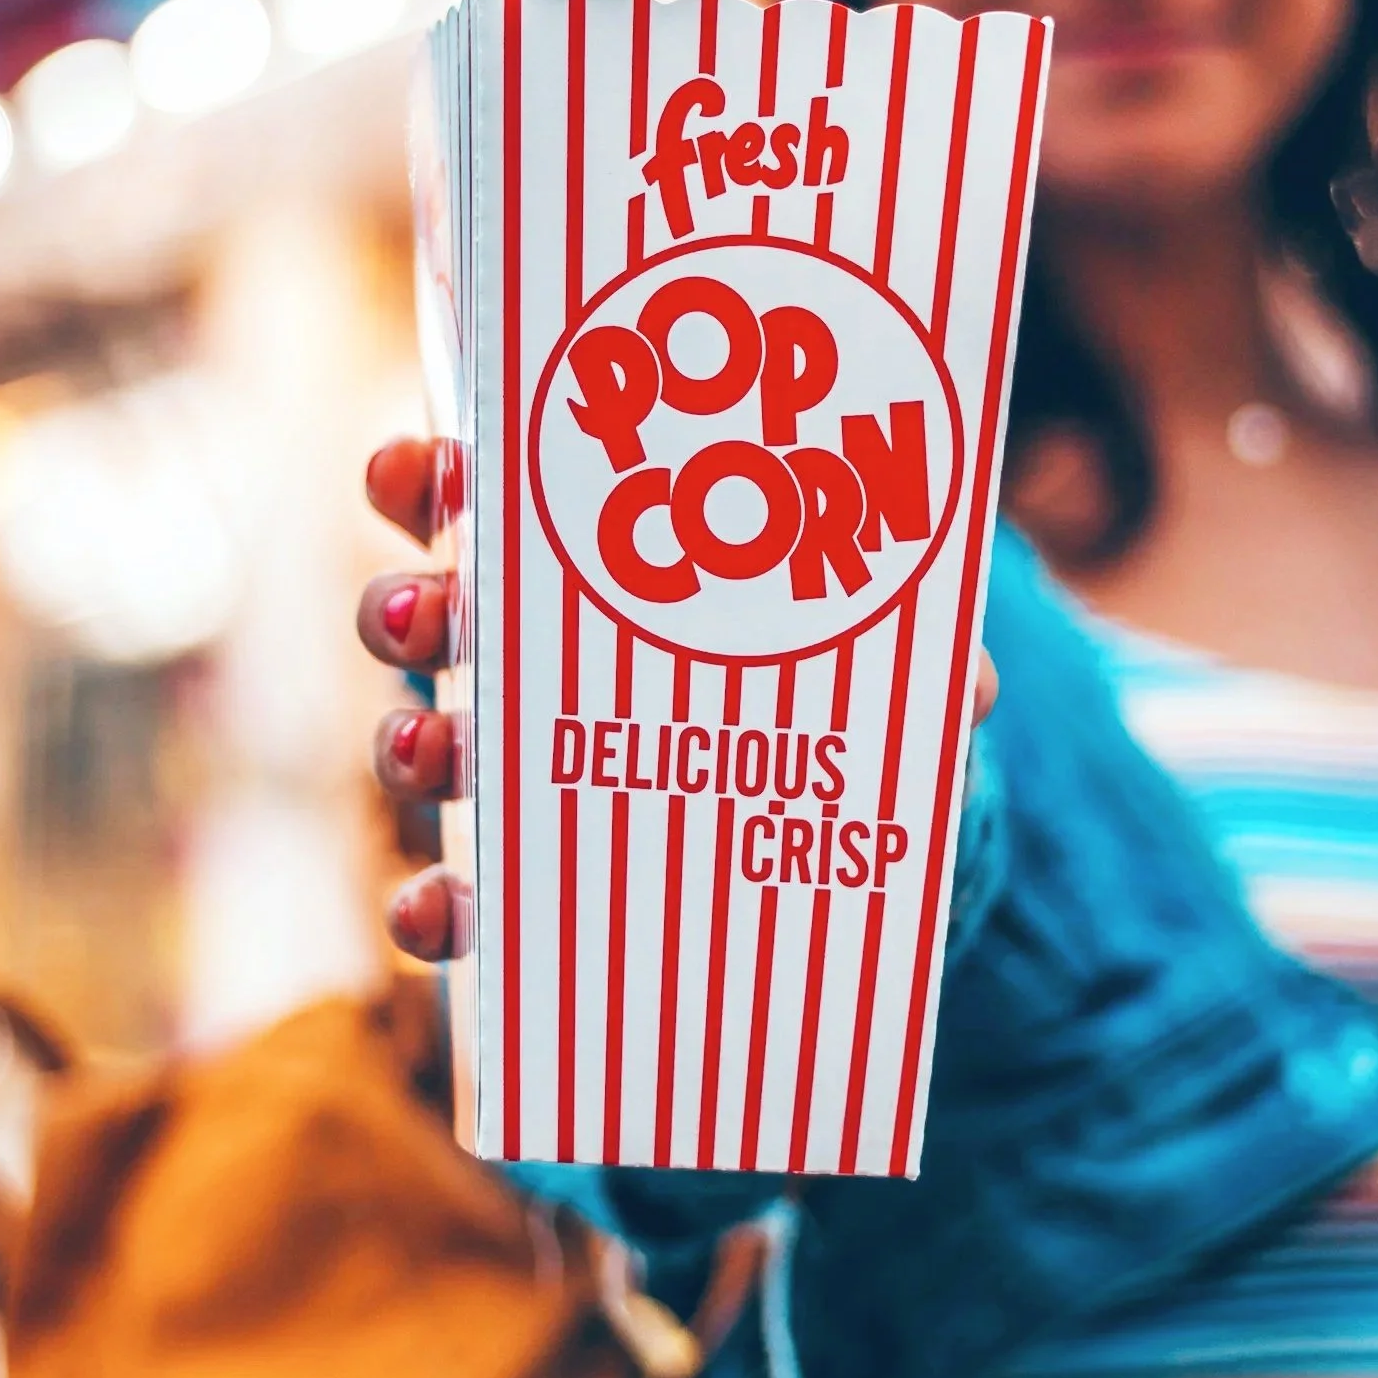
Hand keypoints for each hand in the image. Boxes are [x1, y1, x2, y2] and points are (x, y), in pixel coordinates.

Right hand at [359, 438, 998, 961]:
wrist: (858, 843)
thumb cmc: (846, 699)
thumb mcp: (888, 658)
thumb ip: (924, 655)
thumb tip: (972, 685)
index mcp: (604, 575)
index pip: (494, 504)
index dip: (438, 477)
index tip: (430, 467)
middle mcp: (536, 662)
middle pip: (429, 615)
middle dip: (406, 608)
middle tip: (427, 615)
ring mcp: (523, 772)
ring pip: (424, 746)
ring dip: (407, 745)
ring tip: (430, 753)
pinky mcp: (533, 884)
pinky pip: (456, 893)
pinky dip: (428, 903)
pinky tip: (437, 910)